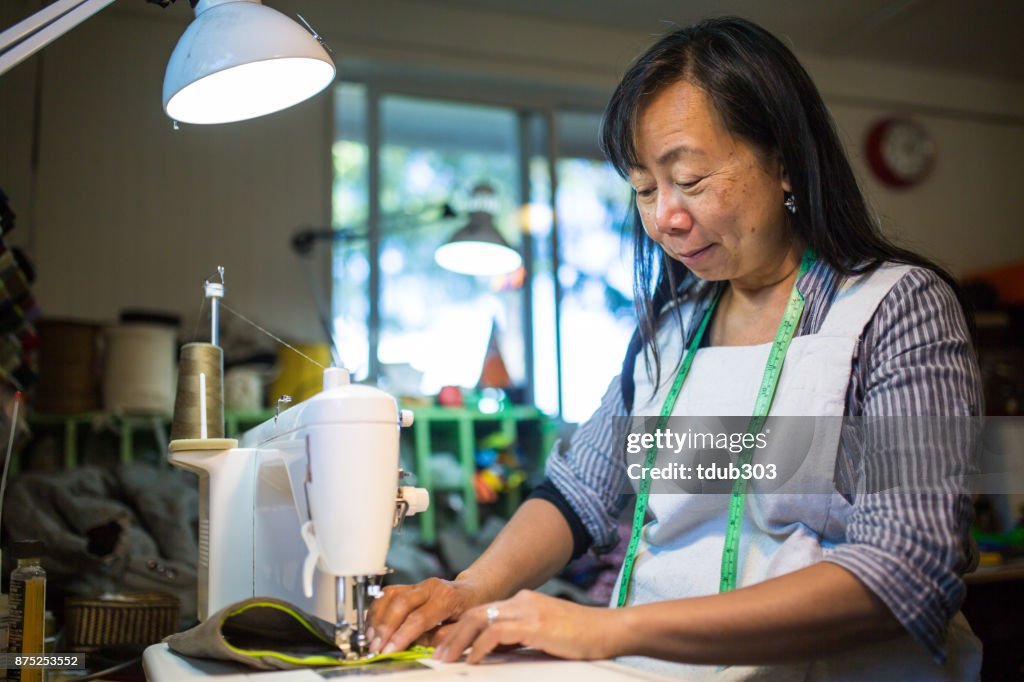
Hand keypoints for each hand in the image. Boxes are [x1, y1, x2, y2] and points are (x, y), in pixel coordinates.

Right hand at [366, 578, 481, 654]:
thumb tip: (419, 646)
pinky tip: (371, 625)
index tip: (388, 651)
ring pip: (390, 595)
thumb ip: (441, 638)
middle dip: (385, 628)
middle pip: (401, 604)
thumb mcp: (462, 628)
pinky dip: (376, 609)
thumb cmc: (467, 611)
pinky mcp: (408, 586)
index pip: (418, 618)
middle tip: (376, 647)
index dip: (401, 636)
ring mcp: (418, 584)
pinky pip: (387, 593)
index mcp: (446, 598)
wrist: (471, 592)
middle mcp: (430, 587)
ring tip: (370, 638)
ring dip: (377, 618)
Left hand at [432, 590, 619, 663]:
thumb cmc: (582, 638)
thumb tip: (493, 653)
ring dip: (458, 641)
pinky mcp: (534, 624)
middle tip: (436, 656)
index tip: (444, 647)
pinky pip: (497, 634)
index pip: (482, 612)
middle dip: (451, 635)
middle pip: (474, 613)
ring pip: (479, 620)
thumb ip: (520, 639)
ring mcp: (527, 610)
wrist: (610, 630)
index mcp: (523, 602)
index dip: (459, 629)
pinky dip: (480, 647)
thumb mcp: (544, 636)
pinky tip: (473, 660)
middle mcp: (521, 601)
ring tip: (445, 660)